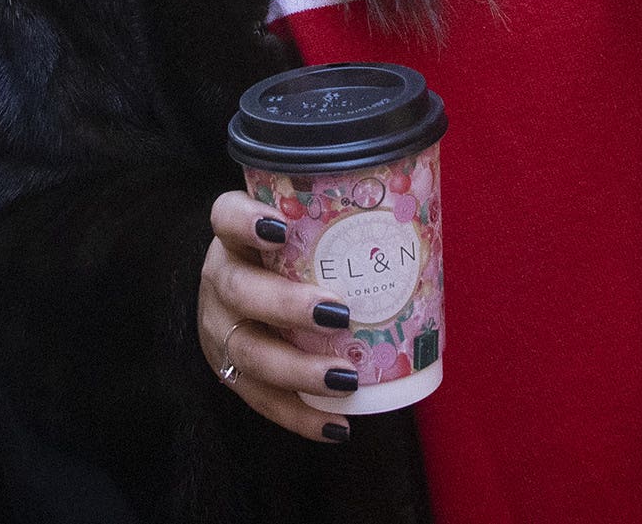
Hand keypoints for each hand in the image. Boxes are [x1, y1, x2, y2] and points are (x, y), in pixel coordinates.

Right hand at [197, 189, 357, 443]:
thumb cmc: (291, 260)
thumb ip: (338, 226)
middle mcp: (220, 280)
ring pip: (248, 351)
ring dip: (298, 368)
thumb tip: (421, 215)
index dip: (246, 222)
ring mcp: (220, 329)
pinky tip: (337, 426)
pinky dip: (300, 416)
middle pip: (239, 289)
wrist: (243, 303)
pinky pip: (261, 399)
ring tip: (346, 378)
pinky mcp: (229, 372)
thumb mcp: (298, 235)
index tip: (282, 229)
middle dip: (286, 304)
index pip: (225, 217)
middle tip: (339, 314)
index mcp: (235, 238)